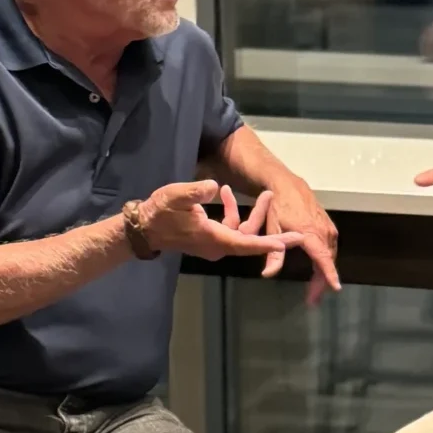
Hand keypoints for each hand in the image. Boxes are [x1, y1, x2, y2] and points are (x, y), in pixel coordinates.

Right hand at [140, 181, 302, 266]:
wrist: (143, 228)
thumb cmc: (159, 213)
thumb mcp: (176, 197)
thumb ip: (196, 192)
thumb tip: (215, 186)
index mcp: (214, 238)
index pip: (247, 242)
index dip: (269, 243)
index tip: (289, 241)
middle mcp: (218, 245)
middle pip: (250, 236)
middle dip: (266, 219)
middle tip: (284, 207)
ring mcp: (214, 243)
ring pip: (240, 230)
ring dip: (247, 211)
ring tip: (248, 191)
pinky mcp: (209, 238)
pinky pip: (229, 227)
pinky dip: (230, 211)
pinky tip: (224, 192)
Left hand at [245, 181, 341, 304]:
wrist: (288, 185)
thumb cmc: (278, 206)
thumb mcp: (272, 229)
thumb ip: (273, 254)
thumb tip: (268, 275)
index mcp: (310, 233)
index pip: (323, 258)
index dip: (329, 274)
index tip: (335, 288)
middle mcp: (323, 231)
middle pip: (327, 261)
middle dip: (322, 282)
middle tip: (313, 299)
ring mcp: (328, 228)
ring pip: (329, 255)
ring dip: (324, 272)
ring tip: (315, 289)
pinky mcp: (328, 226)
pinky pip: (329, 247)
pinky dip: (325, 260)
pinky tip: (318, 270)